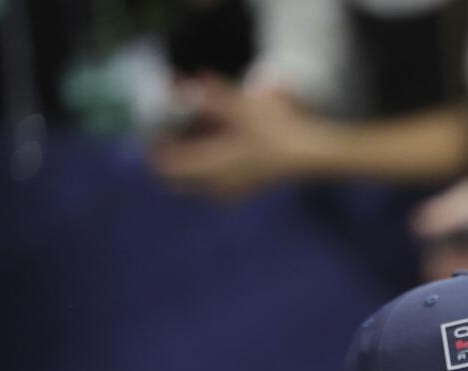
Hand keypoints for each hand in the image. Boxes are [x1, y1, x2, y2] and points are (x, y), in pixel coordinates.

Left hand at [148, 77, 320, 200]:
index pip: (164, 165)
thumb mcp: (238, 106)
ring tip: (194, 136)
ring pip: (196, 182)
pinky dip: (208, 166)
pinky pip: (214, 182)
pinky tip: (219, 147)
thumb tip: (177, 84)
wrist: (312, 153)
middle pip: (177, 178)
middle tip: (172, 131)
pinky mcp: (247, 188)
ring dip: (189, 162)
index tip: (156, 125)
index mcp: (208, 165)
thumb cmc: (276, 130)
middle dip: (170, 156)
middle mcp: (215, 183)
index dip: (154, 145)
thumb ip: (206, 97)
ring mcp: (233, 189)